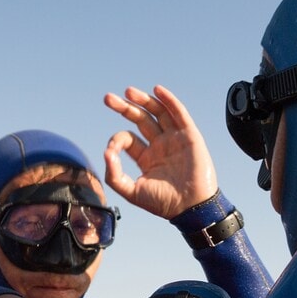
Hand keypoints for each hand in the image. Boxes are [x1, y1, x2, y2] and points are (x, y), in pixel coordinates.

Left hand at [102, 85, 218, 219]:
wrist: (190, 207)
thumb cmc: (163, 203)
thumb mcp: (132, 192)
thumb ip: (114, 175)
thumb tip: (105, 153)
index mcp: (146, 157)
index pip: (128, 139)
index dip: (117, 140)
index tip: (112, 150)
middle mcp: (159, 145)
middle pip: (140, 119)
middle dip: (124, 108)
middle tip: (107, 99)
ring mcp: (174, 139)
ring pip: (158, 112)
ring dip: (144, 100)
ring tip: (128, 91)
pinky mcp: (189, 135)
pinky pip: (179, 113)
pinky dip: (169, 100)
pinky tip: (157, 90)